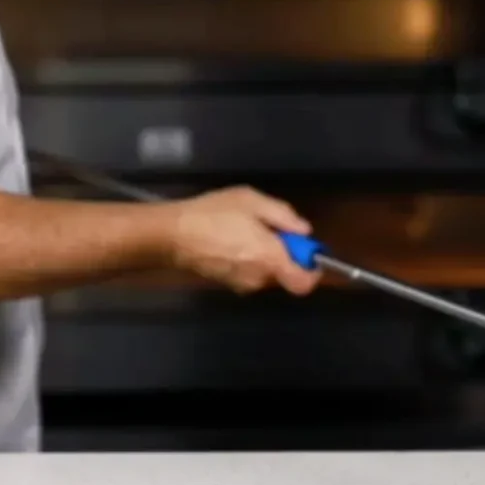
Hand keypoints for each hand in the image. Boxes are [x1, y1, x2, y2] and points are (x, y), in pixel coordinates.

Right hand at [165, 186, 323, 296]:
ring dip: (264, 254)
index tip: (307, 250)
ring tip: (243, 228)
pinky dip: (247, 258)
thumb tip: (304, 230)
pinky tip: (230, 238)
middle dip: (284, 253)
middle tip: (267, 227)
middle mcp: (259, 278)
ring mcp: (241, 283)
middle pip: (285, 272)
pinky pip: (249, 271)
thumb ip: (283, 216)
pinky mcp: (226, 283)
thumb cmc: (213, 213)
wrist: (172, 234)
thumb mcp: (252, 201)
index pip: (304, 283)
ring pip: (266, 271)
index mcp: (270, 259)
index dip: (312, 269)